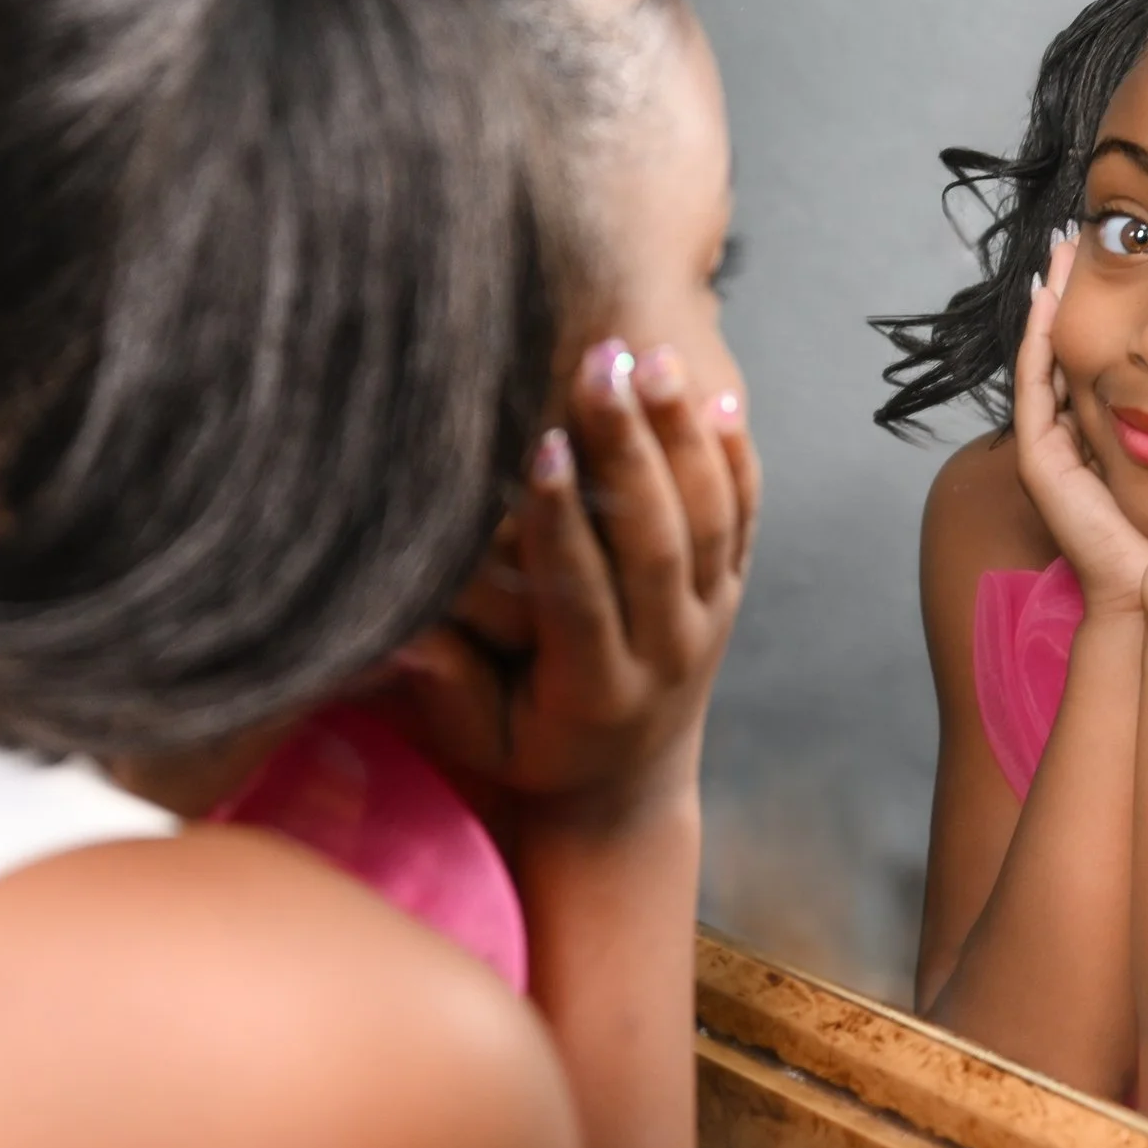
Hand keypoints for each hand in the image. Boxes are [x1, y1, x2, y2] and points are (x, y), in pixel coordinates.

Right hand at [386, 340, 758, 834]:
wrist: (625, 789)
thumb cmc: (530, 751)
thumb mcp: (482, 739)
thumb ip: (449, 686)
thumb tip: (402, 632)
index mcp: (597, 691)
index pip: (581, 593)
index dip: (562, 521)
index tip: (541, 446)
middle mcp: (667, 652)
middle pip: (656, 541)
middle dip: (627, 448)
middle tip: (601, 364)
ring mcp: (711, 620)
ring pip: (709, 521)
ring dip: (682, 436)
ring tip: (654, 358)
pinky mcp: (733, 593)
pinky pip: (745, 521)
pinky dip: (737, 459)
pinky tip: (719, 399)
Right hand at [1011, 228, 1147, 619]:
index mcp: (1121, 437)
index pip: (1111, 359)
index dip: (1115, 307)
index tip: (1132, 251)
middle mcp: (1081, 438)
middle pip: (1071, 349)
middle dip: (1073, 291)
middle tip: (1077, 233)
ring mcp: (1055, 450)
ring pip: (1045, 359)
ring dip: (1046, 303)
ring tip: (1054, 252)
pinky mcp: (1041, 462)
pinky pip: (1032, 387)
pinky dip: (1034, 341)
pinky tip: (1043, 298)